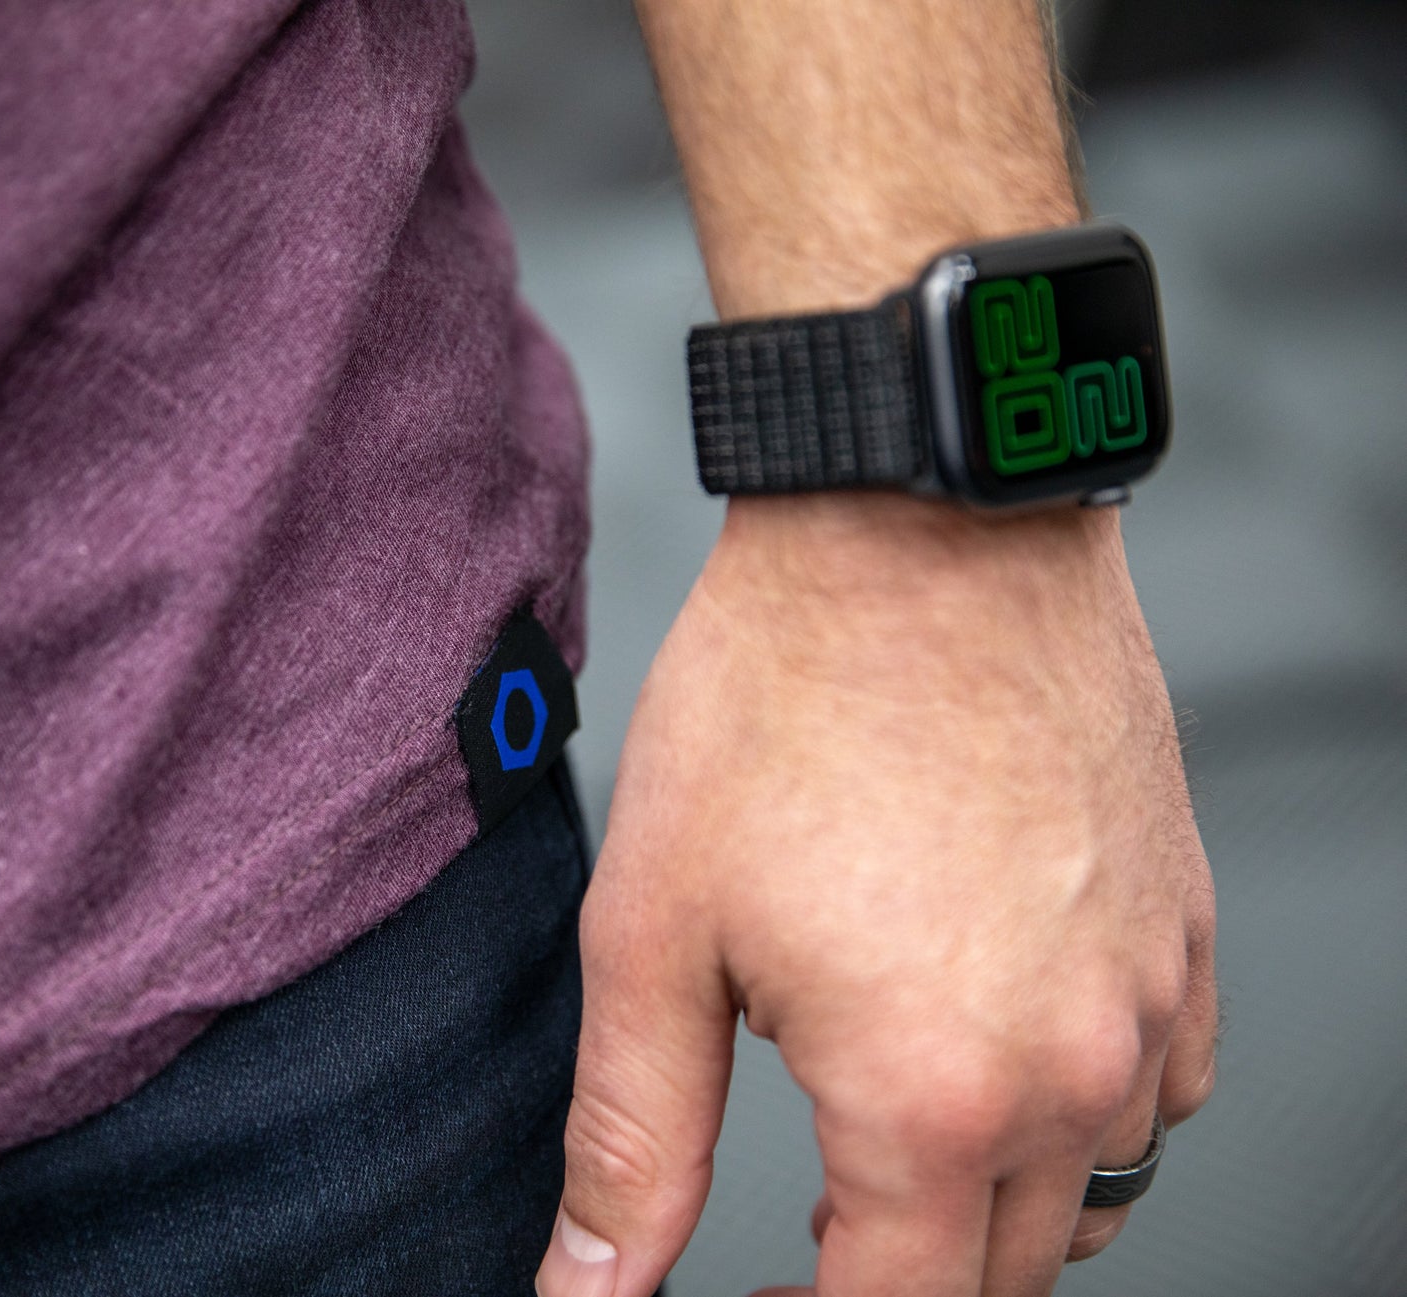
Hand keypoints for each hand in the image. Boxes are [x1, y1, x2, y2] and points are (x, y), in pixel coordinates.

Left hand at [536, 495, 1217, 1296]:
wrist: (915, 533)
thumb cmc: (784, 698)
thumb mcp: (655, 936)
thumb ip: (632, 1140)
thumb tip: (593, 1286)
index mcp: (931, 1098)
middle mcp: (1071, 1070)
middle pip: (1000, 1278)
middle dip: (896, 1280)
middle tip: (805, 1240)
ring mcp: (1146, 1001)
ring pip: (1094, 1193)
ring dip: (992, 1212)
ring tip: (894, 1156)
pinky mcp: (1183, 930)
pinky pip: (1167, 1092)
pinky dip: (1088, 1119)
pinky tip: (1006, 1063)